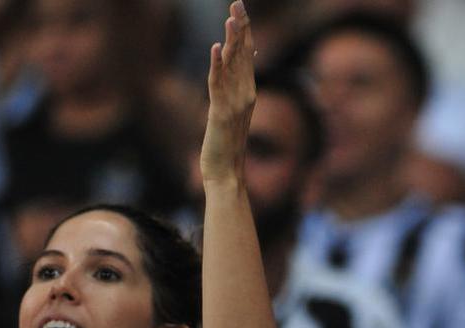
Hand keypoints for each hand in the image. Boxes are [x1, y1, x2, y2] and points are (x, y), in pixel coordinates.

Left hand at [200, 0, 255, 183]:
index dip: (245, 32)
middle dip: (241, 28)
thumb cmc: (226, 145)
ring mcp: (235, 104)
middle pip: (243, 55)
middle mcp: (246, 95)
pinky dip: (218, 67)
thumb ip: (234, 92)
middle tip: (238, 4)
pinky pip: (218, 86)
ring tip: (231, 19)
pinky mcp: (221, 114)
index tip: (241, 11)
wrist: (227, 173)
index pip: (247, 56)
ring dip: (232, 41)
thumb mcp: (232, 113)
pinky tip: (216, 50)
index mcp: (248, 93)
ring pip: (233, 67)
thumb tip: (235, 74)